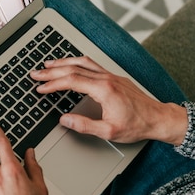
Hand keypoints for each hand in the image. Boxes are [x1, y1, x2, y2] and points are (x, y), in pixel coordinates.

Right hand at [30, 56, 187, 145]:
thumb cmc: (137, 126)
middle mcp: (106, 78)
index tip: (40, 87)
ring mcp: (111, 75)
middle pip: (73, 69)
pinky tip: (72, 63)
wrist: (159, 118)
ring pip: (82, 63)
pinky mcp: (114, 77)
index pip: (71, 81)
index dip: (53, 84)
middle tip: (36, 73)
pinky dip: (77, 62)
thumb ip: (84, 125)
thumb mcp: (108, 131)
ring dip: (63, 63)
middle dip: (52, 71)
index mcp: (104, 89)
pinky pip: (92, 64)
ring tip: (48, 65)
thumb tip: (64, 119)